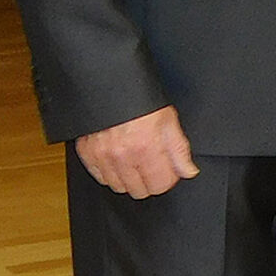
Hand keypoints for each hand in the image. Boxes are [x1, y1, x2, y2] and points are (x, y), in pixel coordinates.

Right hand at [75, 106, 197, 198]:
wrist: (111, 84)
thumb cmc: (142, 100)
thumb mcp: (168, 120)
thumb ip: (179, 150)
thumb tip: (188, 171)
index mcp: (146, 148)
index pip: (159, 186)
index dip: (167, 179)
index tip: (167, 170)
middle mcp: (122, 156)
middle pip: (139, 191)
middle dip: (148, 181)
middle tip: (150, 164)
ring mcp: (102, 156)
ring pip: (118, 187)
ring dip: (128, 179)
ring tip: (133, 160)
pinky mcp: (86, 152)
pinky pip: (99, 177)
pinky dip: (109, 173)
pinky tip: (117, 159)